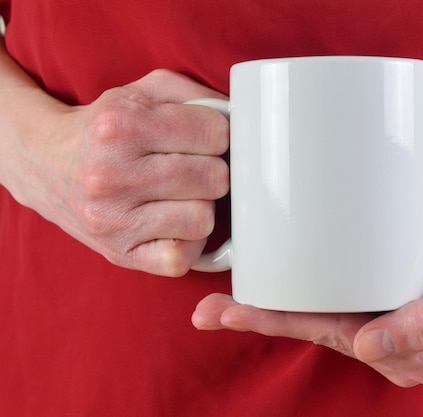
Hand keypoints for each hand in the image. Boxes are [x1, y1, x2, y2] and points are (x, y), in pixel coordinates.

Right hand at [12, 70, 228, 275]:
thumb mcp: (143, 92)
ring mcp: (113, 219)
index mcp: (122, 125)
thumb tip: (239, 118)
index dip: (219, 136)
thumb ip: (194, 95)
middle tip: (193, 168)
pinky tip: (173, 223)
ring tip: (179, 195)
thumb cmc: (106, 127)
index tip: (206, 139)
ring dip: (201, 207)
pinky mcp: (119, 254)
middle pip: (214, 179)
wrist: (44, 162)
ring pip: (203, 219)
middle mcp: (112, 174)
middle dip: (213, 170)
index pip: (215, 135)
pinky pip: (181, 259)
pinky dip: (187, 242)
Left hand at [192, 231, 422, 385]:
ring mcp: (391, 318)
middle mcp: (390, 340)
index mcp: (405, 350)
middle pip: (313, 325)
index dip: (276, 323)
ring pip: (324, 311)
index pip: (327, 335)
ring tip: (234, 291)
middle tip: (207, 307)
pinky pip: (344, 293)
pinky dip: (311, 285)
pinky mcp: (396, 295)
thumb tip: (369, 348)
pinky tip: (291, 275)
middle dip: (261, 316)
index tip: (229, 312)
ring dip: (280, 302)